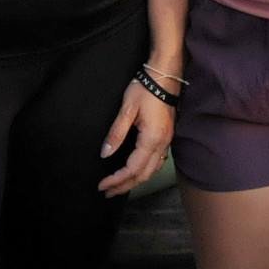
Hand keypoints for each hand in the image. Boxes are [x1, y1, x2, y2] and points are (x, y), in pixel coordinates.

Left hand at [97, 82, 175, 196]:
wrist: (164, 76)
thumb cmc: (145, 89)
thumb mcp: (127, 109)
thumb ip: (116, 133)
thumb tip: (105, 154)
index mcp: (151, 139)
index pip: (132, 169)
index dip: (117, 180)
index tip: (102, 185)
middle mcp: (162, 144)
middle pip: (143, 175)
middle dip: (125, 186)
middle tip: (107, 192)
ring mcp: (166, 142)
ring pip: (152, 171)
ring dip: (135, 181)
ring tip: (119, 186)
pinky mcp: (166, 137)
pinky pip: (157, 162)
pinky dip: (145, 172)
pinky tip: (136, 172)